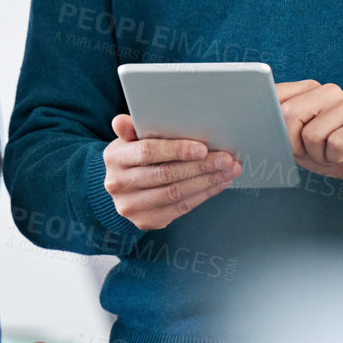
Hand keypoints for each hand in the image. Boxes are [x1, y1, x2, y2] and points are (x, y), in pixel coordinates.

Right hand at [102, 114, 240, 229]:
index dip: (177, 150)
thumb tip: (120, 121)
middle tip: (225, 159)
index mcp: (115, 158)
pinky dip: (203, 195)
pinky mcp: (145, 221)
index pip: (148, 152)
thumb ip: (131, 128)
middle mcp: (118, 184)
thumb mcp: (130, 137)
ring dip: (207, 181)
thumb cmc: (133, 155)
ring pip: (175, 194)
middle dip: (200, 166)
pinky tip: (217, 183)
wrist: (121, 184)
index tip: (203, 148)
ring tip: (228, 170)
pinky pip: (180, 209)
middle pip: (166, 175)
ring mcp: (130, 206)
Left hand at [276, 80, 342, 190]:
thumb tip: (260, 125)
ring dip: (318, 155)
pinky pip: (336, 144)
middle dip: (295, 143)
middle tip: (312, 151)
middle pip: (290, 114)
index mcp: (309, 89)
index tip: (280, 137)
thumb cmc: (327, 151)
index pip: (275, 95)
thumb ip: (279, 128)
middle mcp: (329, 90)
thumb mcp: (296, 141)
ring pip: (312, 134)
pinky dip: (335, 157)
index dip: (272, 123)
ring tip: (330, 152)